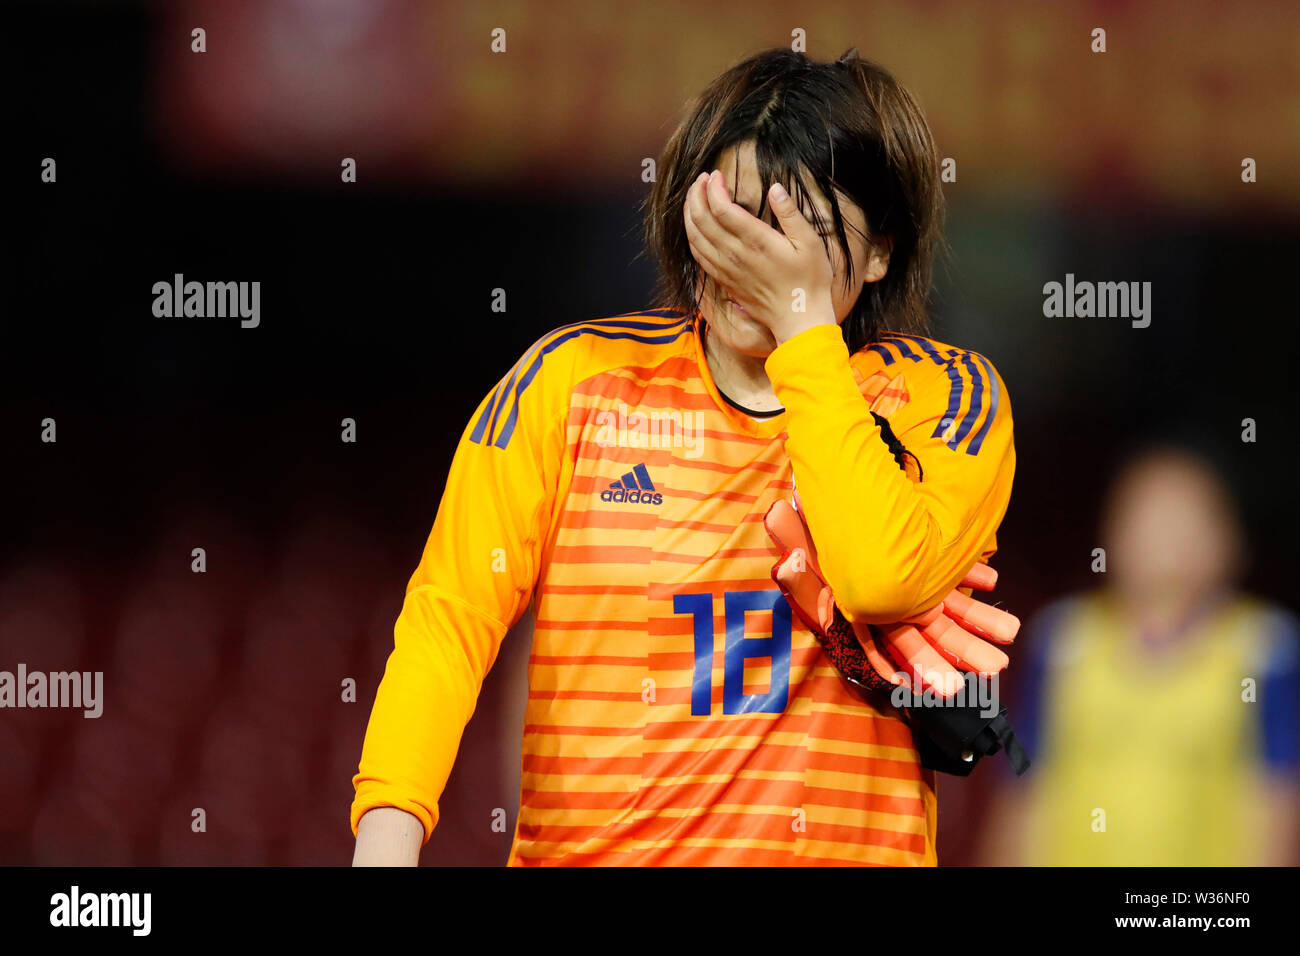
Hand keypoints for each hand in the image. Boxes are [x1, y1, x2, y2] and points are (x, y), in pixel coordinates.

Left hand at [683, 169, 836, 343]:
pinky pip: (698, 255)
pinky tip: (694, 226)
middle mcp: (735, 254)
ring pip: (694, 237)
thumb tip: (774, 188)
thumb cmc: (809, 280)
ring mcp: (727, 269)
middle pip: (701, 220)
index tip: (715, 174)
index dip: (712, 188)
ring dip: (689, 214)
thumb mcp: (810, 243)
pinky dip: (691, 236)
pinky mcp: (724, 280)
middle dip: (696, 195)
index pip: (721, 208)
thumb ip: (790, 214)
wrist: (799, 318)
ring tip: (694, 196)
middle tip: (701, 179)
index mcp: (756, 241)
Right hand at [765, 495, 1018, 697]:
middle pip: (930, 628)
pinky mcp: (919, 546)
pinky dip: (969, 572)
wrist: (825, 484)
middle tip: (997, 667)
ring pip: (946, 600)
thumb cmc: (807, 527)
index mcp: (864, 606)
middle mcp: (889, 594)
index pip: (895, 644)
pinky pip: (947, 564)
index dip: (923, 665)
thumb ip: (798, 575)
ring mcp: (907, 571)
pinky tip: (991, 582)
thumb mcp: (798, 554)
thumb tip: (788, 570)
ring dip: (976, 615)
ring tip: (1010, 631)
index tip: (950, 688)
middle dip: (963, 648)